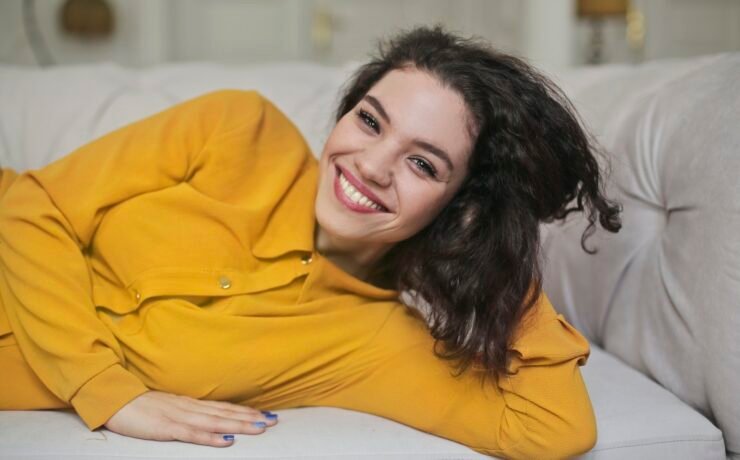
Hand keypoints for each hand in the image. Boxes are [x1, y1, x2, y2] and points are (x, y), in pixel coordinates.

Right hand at [103, 390, 277, 446]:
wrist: (115, 400)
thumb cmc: (139, 406)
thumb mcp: (168, 407)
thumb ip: (187, 412)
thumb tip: (206, 417)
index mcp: (189, 403)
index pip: (222, 407)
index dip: (244, 411)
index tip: (265, 414)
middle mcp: (189, 407)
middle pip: (225, 413)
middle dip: (250, 417)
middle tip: (273, 421)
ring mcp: (179, 417)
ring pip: (215, 422)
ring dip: (238, 425)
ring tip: (259, 428)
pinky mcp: (166, 428)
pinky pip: (193, 434)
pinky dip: (211, 438)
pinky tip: (226, 441)